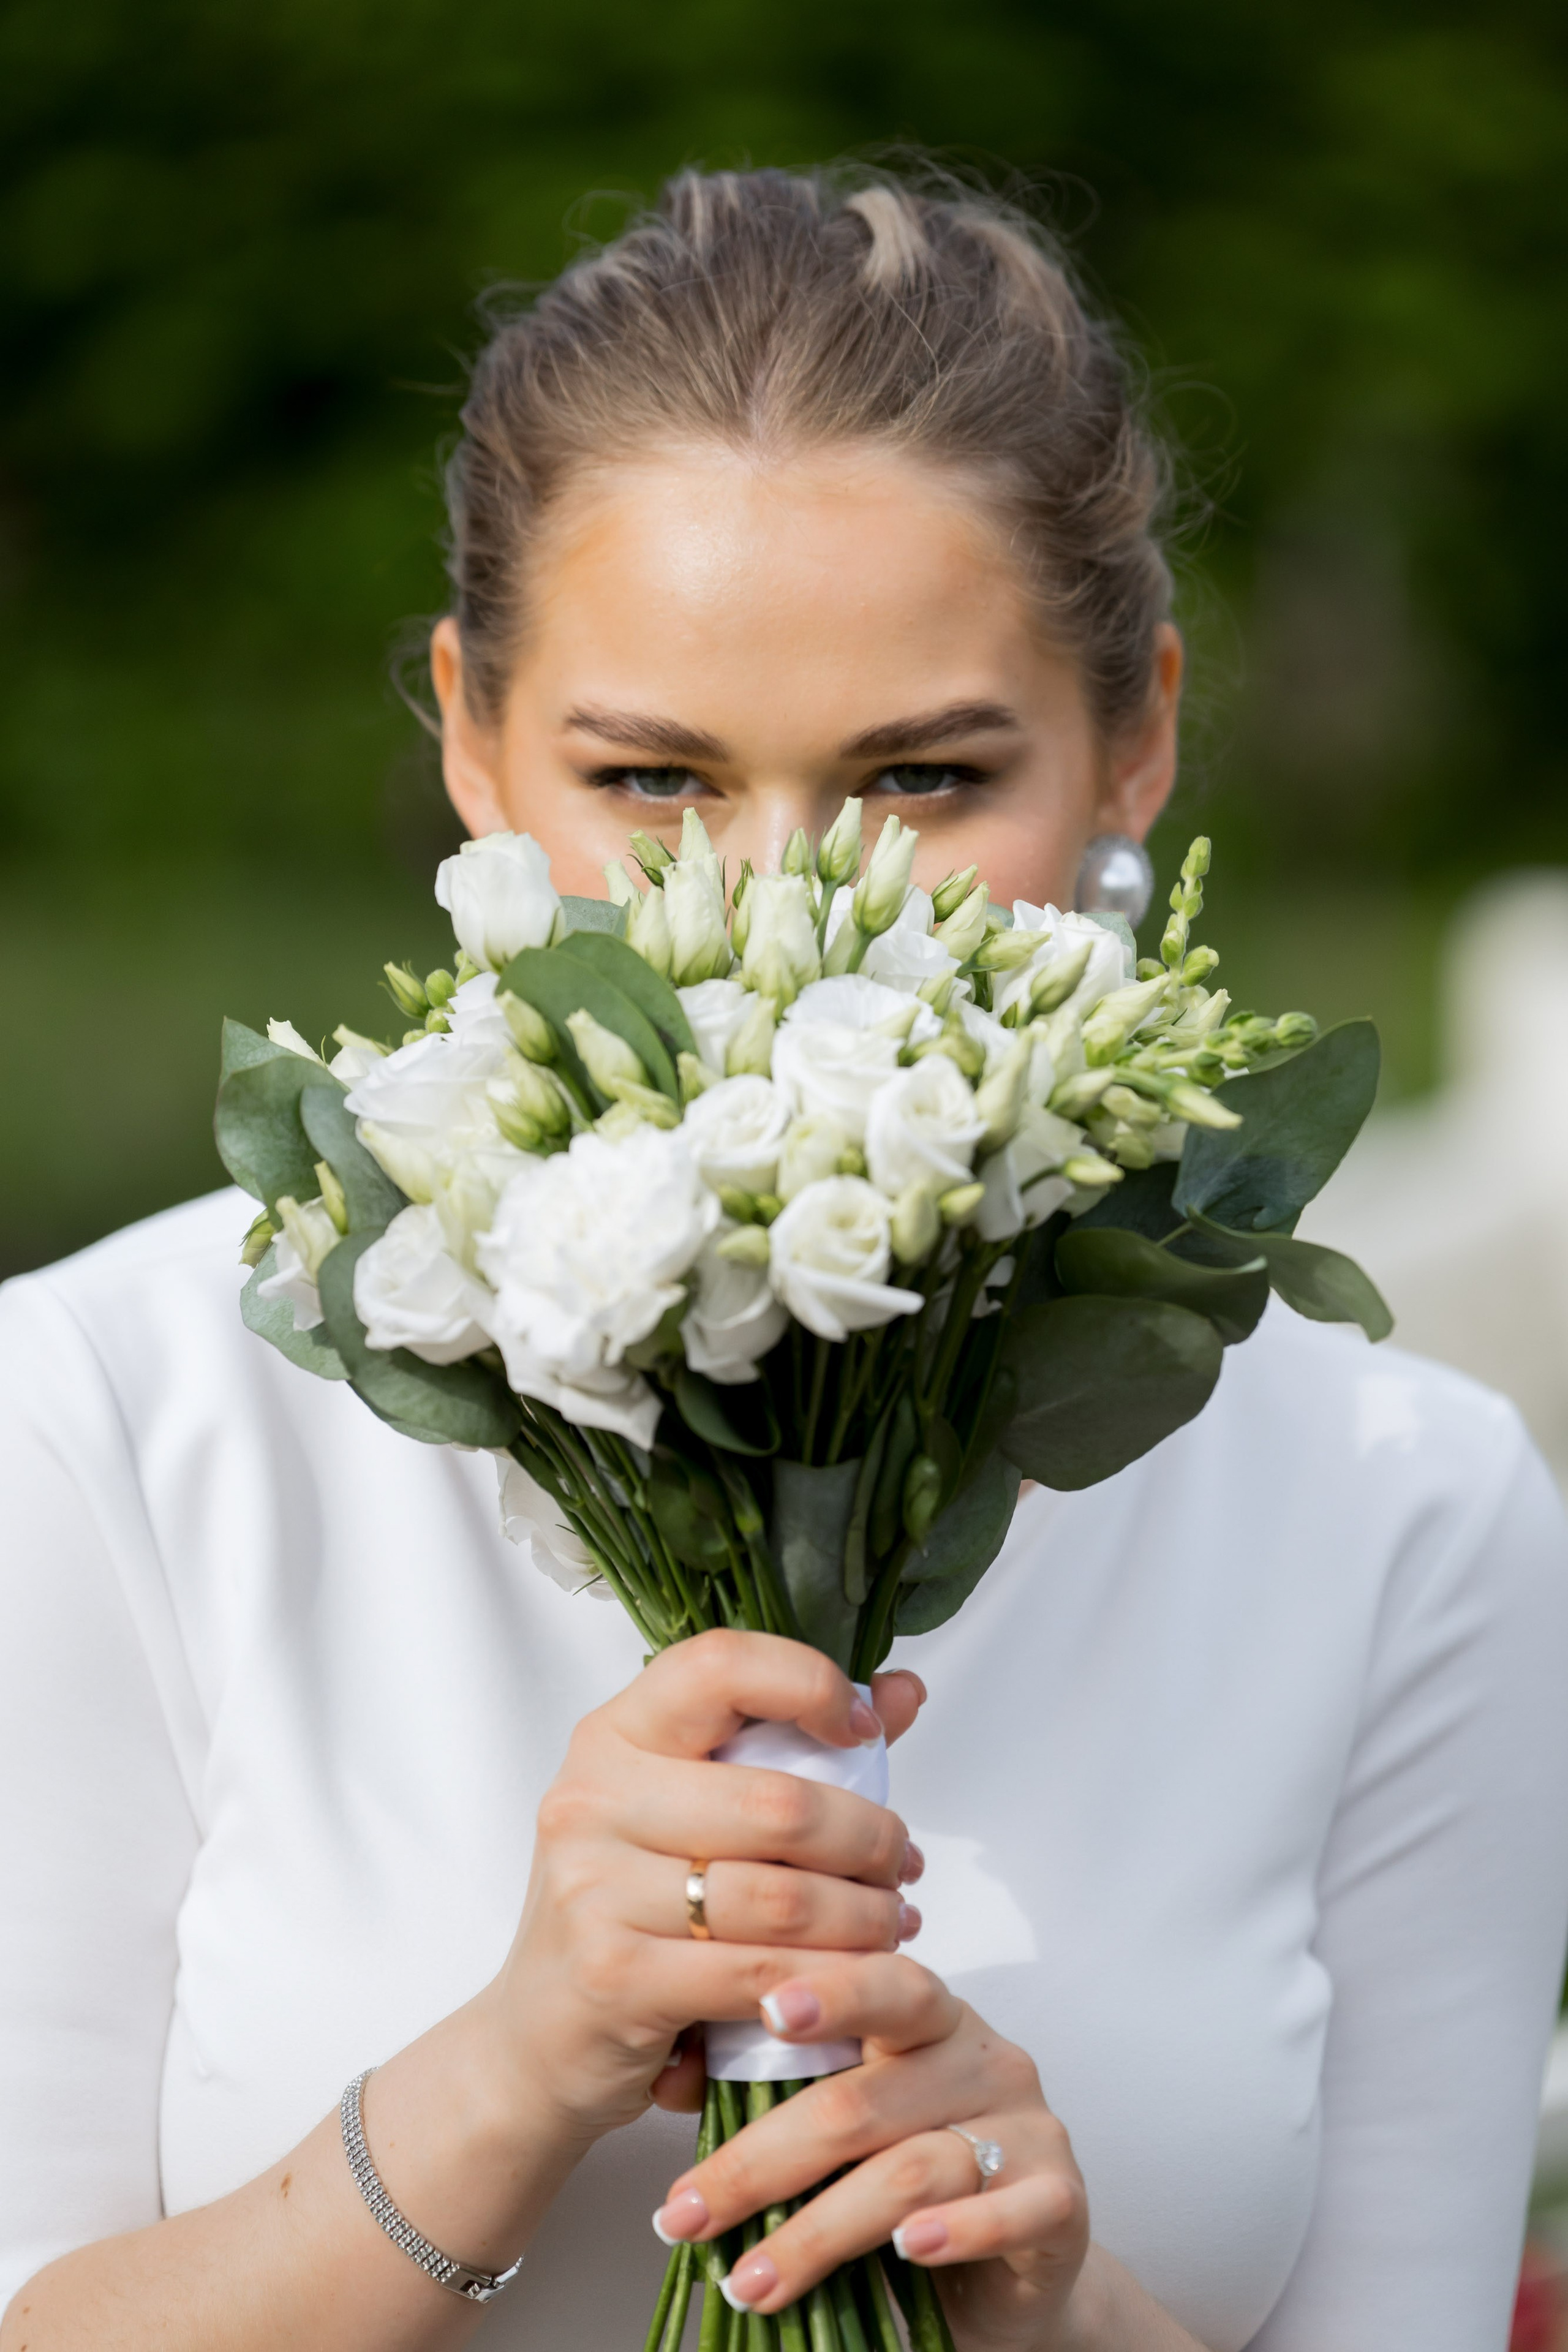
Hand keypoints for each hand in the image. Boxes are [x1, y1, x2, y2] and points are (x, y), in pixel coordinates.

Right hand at [481, 1629, 926, 2141]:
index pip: (719, 1666)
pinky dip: (828, 1982)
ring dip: (863, 1917)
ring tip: (891, 1923)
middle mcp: (593, 1798)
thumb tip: (904, 1688)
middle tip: (902, 1865)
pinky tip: (855, 1982)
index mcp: (614, 1736)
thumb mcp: (691, 1814)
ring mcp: (595, 1887)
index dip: (808, 1684)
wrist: (533, 2041)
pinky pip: (758, 1974)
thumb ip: (795, 1747)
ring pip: (781, 1897)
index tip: (863, 1729)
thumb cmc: (629, 1913)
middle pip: (777, 1802)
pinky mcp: (615, 1975)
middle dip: (869, 1838)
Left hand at [653, 1961, 1090, 2350]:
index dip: (825, 1990)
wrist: (1013, 2267)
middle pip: (862, 2098)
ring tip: (749, 2281)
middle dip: (759, 2163)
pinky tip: (905, 2251)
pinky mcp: (1061, 2199)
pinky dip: (954, 2232)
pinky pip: (1008, 2210)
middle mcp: (980, 2055)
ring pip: (910, 2169)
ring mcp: (1028, 2125)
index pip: (876, 1981)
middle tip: (685, 2214)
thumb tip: (670, 2082)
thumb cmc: (907, 2176)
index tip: (761, 2010)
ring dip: (817, 2233)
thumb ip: (782, 2090)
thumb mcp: (849, 2123)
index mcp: (926, 2016)